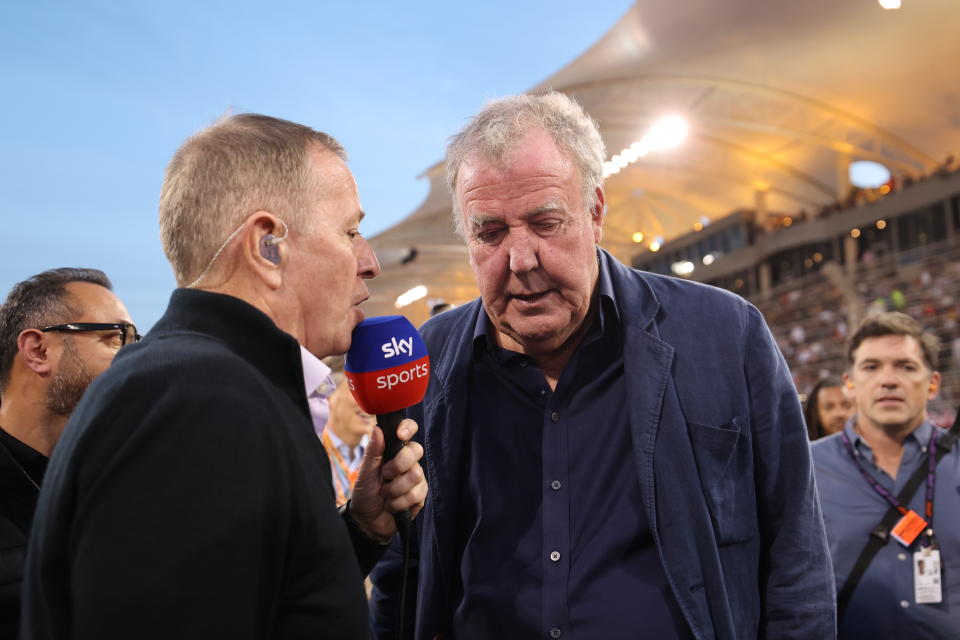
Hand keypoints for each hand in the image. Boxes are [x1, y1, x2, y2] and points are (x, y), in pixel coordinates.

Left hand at [348, 418, 427, 541]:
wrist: (367, 521)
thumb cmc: (365, 494)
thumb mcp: (364, 472)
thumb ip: (372, 452)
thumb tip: (377, 429)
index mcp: (394, 451)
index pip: (409, 430)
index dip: (408, 428)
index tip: (400, 435)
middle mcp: (408, 462)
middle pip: (416, 451)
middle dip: (397, 466)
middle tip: (385, 476)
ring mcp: (416, 478)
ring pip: (416, 475)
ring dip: (395, 489)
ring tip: (385, 495)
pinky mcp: (420, 496)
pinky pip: (416, 494)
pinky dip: (399, 502)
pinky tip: (392, 505)